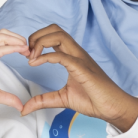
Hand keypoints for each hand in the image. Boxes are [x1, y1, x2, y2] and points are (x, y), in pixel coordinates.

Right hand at [0, 29, 29, 111]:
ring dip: (16, 40)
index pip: (2, 40)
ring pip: (1, 36)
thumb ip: (9, 98)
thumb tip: (20, 106)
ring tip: (25, 49)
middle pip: (3, 33)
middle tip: (28, 49)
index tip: (27, 52)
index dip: (16, 42)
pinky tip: (21, 50)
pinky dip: (12, 48)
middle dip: (18, 37)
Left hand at [20, 24, 137, 130]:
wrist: (113, 108)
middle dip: (36, 36)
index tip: (27, 57)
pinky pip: (62, 55)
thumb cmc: (93, 100)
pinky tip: (36, 64)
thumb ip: (43, 100)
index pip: (53, 35)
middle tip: (27, 54)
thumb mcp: (62, 99)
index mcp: (72, 56)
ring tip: (31, 58)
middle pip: (54, 29)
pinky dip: (45, 57)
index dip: (37, 41)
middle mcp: (76, 53)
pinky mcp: (82, 68)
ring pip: (59, 34)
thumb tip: (25, 109)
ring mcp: (80, 59)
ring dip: (40, 42)